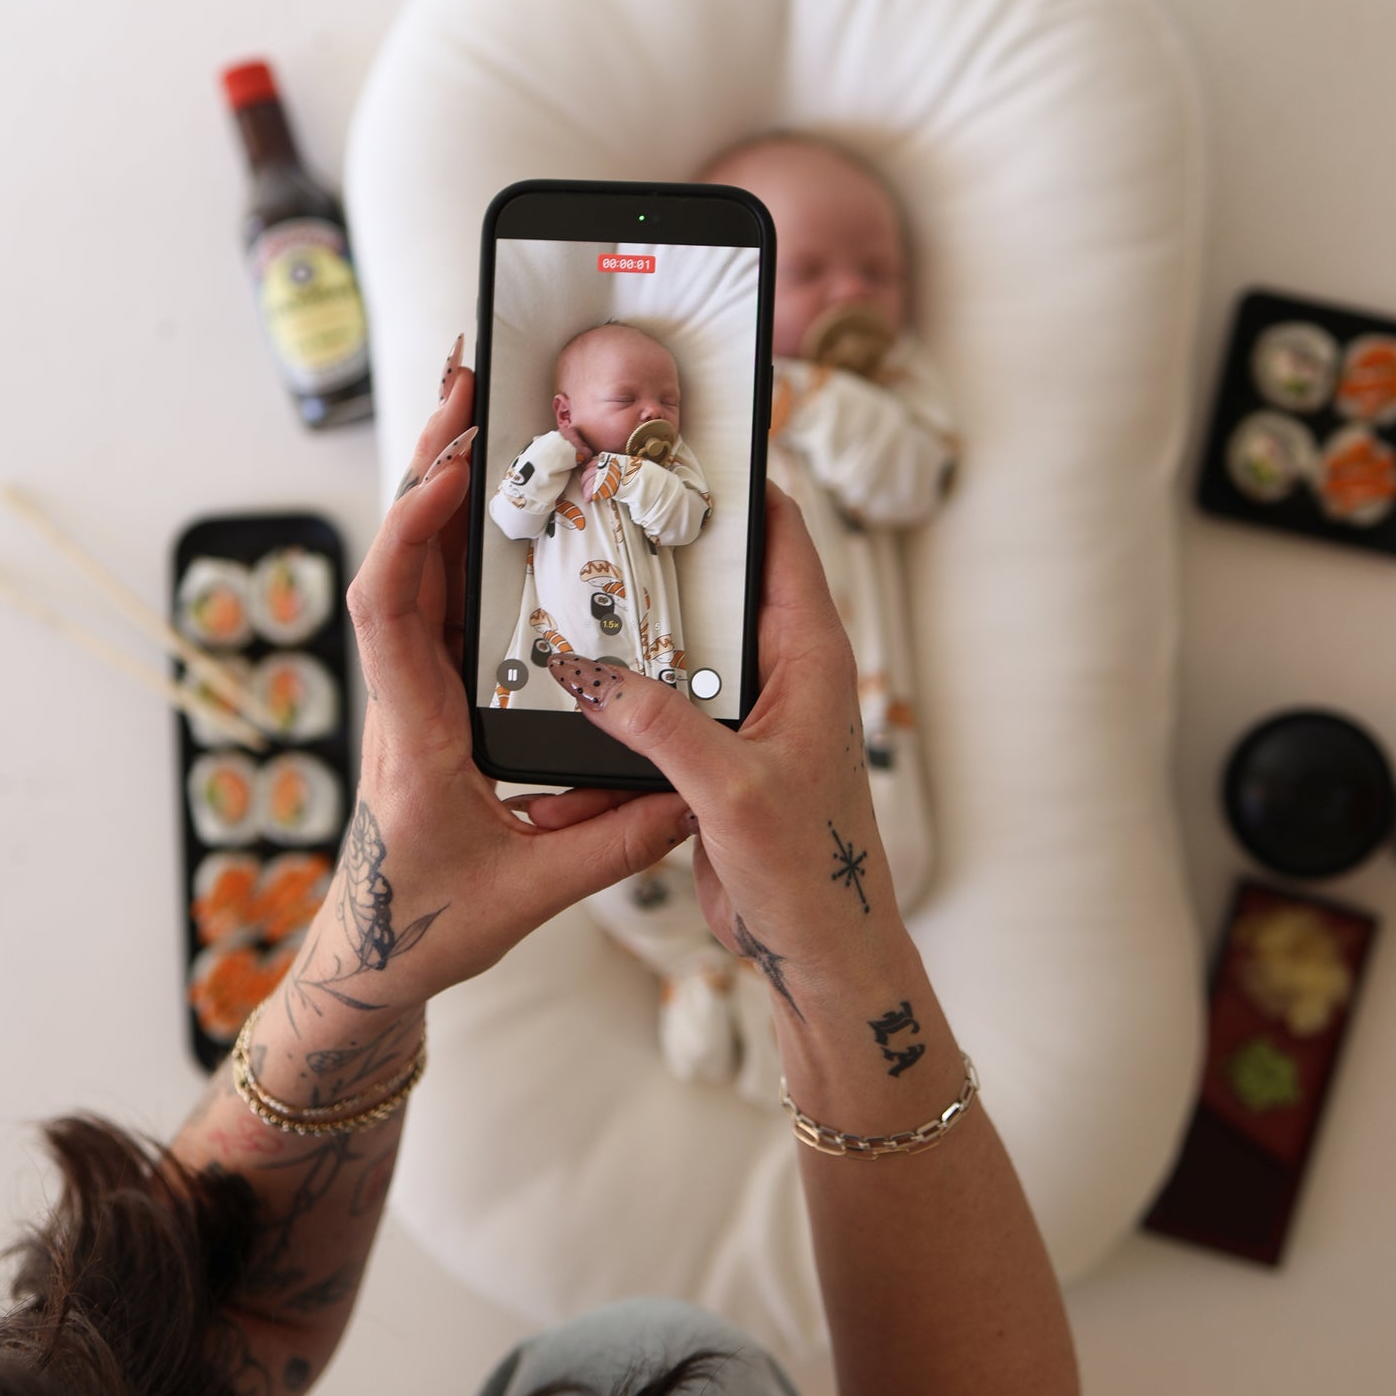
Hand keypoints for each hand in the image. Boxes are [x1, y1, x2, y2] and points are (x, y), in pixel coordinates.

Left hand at [290, 372, 692, 1019]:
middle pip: (398, 561)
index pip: (391, 612)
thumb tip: (685, 796)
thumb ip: (610, 846)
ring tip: (480, 415)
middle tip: (470, 388)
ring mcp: (413, 692)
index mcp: (415, 735)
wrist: (376, 953)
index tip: (452, 470)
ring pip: (412, 570)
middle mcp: (404, 698)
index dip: (413, 531)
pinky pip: (434, 600)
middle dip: (430, 465)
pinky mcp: (431, 694)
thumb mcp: (528, 895)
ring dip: (439, 488)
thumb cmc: (428, 926)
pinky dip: (454, 537)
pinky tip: (488, 503)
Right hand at [530, 485, 898, 1001]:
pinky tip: (582, 676)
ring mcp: (751, 706)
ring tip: (575, 577)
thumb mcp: (731, 790)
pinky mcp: (720, 747)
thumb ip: (659, 725)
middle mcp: (785, 668)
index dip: (735, 486)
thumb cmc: (809, 869)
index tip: (672, 449)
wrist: (819, 946)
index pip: (781, 537)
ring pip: (690, 635)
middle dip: (666, 543)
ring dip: (640, 617)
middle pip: (724, 578)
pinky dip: (631, 682)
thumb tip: (585, 671)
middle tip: (599, 504)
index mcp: (812, 655)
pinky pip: (670, 694)